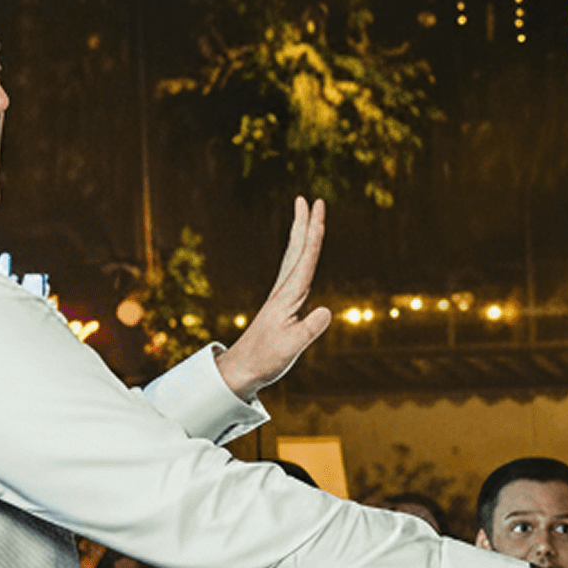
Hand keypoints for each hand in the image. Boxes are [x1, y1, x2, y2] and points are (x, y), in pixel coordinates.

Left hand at [214, 197, 335, 400]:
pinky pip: (294, 270)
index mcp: (288, 295)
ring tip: (305, 215)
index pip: (306, 257)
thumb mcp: (291, 347)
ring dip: (300, 234)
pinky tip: (301, 253)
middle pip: (296, 249)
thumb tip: (326, 311)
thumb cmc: (266, 359)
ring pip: (293, 256)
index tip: (317, 208)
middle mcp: (283, 290)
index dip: (313, 231)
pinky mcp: (281, 304)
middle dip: (304, 223)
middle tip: (308, 199)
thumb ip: (310, 329)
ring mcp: (281, 295)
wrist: (242, 368)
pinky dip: (299, 254)